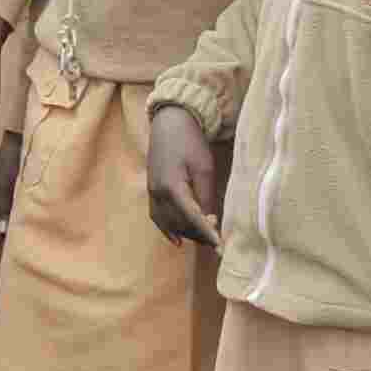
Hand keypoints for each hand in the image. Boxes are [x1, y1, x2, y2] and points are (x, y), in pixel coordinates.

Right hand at [0, 131, 22, 254]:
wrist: (19, 139)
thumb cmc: (14, 160)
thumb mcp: (8, 184)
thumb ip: (3, 206)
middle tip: (2, 262)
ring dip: (1, 236)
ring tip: (10, 252)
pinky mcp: (7, 194)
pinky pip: (5, 215)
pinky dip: (8, 226)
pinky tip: (16, 233)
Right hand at [144, 102, 226, 247]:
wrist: (169, 123)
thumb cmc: (190, 141)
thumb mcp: (204, 168)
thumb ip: (206, 196)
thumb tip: (211, 222)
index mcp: (172, 186)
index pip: (192, 218)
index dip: (207, 234)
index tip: (220, 247)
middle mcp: (158, 193)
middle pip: (179, 224)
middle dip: (199, 235)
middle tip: (218, 242)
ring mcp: (152, 192)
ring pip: (168, 223)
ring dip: (187, 233)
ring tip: (205, 239)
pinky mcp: (151, 190)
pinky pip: (157, 217)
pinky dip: (168, 230)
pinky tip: (178, 240)